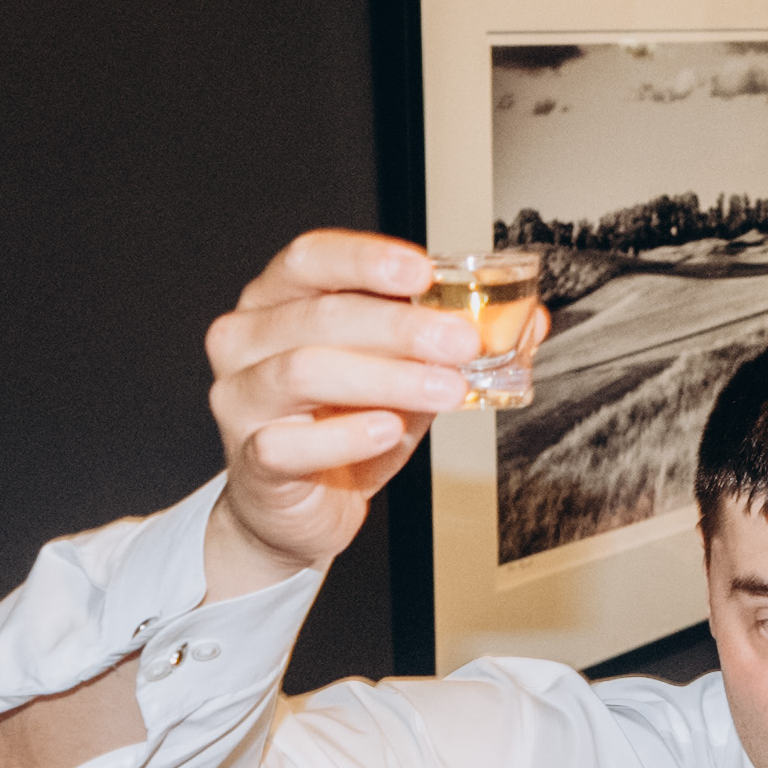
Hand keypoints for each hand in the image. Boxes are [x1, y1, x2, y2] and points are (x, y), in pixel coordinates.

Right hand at [199, 232, 524, 596]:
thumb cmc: (340, 427)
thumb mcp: (404, 374)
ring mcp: (240, 398)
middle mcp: (247, 340)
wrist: (296, 509)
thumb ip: (452, 343)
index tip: (423, 271)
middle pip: (320, 315)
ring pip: (304, 370)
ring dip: (387, 376)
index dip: (367, 258)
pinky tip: (389, 428)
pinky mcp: (249, 460)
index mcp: (278, 302)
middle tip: (462, 340)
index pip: (311, 258)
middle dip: (401, 325)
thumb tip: (527, 320)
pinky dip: (346, 434)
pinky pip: (289, 442)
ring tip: (446, 388)